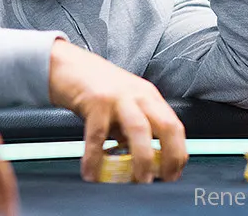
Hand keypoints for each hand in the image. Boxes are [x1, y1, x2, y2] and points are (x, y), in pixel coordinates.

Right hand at [47, 38, 186, 182]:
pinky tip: (91, 174)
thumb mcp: (125, 103)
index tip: (173, 174)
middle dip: (170, 156)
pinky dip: (95, 158)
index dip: (178, 153)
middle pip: (166, 126)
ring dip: (142, 159)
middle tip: (164, 180)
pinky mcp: (96, 101)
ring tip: (138, 181)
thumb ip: (135, 128)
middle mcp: (138, 95)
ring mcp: (118, 97)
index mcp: (149, 97)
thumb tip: (143, 162)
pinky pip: (98, 136)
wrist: (69, 65)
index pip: (175, 126)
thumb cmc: (98, 87)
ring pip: (140, 130)